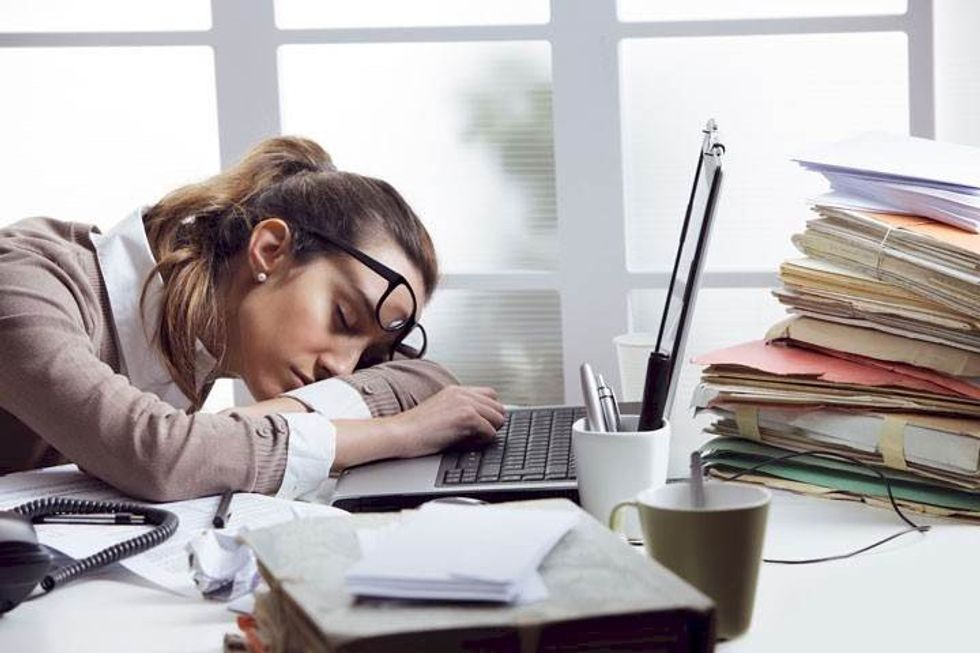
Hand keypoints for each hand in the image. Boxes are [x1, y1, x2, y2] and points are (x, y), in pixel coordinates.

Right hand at [388, 386, 505, 457]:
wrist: (399, 433)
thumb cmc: (414, 429)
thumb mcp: (440, 412)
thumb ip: (459, 411)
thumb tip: (480, 423)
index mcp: (455, 390)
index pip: (490, 396)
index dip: (488, 412)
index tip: (481, 426)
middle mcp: (462, 393)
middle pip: (498, 406)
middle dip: (492, 423)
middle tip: (476, 435)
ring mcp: (465, 403)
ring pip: (498, 418)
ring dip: (489, 431)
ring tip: (470, 439)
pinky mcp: (466, 416)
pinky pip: (491, 431)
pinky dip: (483, 440)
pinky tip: (466, 443)